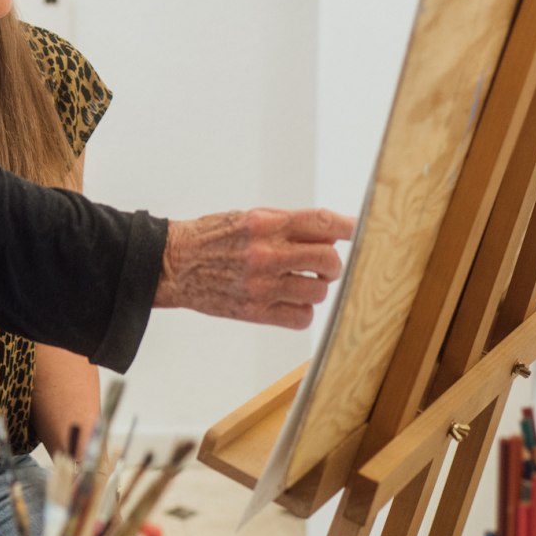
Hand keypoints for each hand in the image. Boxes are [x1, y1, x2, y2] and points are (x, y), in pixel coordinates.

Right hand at [154, 207, 354, 328]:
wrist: (175, 263)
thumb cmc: (211, 237)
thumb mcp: (248, 217)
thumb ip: (287, 224)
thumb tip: (327, 235)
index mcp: (265, 224)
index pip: (321, 223)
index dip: (348, 227)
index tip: (361, 230)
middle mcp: (266, 254)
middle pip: (327, 261)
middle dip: (331, 264)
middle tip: (322, 264)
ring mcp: (262, 285)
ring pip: (318, 292)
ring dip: (316, 288)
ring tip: (299, 282)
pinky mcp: (256, 311)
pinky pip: (300, 318)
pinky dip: (302, 310)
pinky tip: (289, 300)